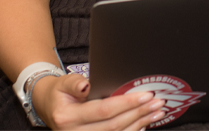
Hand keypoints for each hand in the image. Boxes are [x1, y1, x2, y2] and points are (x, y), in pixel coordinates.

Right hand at [32, 74, 165, 130]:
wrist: (50, 108)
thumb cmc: (60, 93)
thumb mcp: (63, 83)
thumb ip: (75, 83)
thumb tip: (87, 85)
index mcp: (68, 117)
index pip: (104, 110)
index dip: (127, 103)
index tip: (146, 95)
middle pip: (114, 125)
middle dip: (139, 113)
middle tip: (158, 102)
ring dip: (140, 123)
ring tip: (157, 112)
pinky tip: (145, 123)